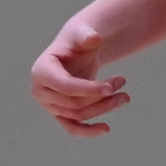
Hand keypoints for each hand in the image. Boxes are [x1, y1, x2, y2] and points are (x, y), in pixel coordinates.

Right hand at [31, 19, 130, 136]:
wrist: (76, 50)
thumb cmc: (78, 40)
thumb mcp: (82, 33)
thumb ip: (86, 34)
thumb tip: (92, 38)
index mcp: (41, 70)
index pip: (65, 87)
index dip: (89, 89)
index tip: (111, 87)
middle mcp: (40, 91)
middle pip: (74, 103)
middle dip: (101, 96)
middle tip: (122, 82)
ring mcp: (48, 105)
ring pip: (79, 115)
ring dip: (104, 107)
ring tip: (125, 96)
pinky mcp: (59, 114)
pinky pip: (72, 128)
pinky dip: (88, 131)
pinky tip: (106, 128)